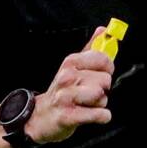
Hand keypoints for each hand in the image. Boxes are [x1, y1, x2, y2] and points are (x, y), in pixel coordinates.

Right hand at [26, 26, 114, 144]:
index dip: (107, 69)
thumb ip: (89, 50)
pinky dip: (101, 117)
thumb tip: (103, 30)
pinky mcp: (68, 116)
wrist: (39, 117)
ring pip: (102, 97)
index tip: (101, 74)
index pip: (103, 59)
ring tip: (87, 104)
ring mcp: (66, 97)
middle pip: (105, 80)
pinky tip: (92, 115)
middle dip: (103, 90)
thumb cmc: (61, 92)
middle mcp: (67, 77)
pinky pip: (99, 114)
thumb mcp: (72, 67)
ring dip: (100, 104)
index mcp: (70, 62)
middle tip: (89, 94)